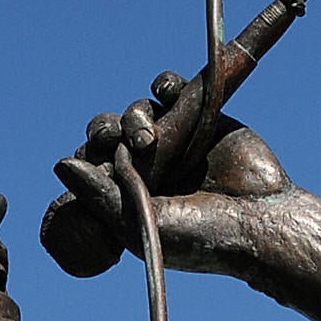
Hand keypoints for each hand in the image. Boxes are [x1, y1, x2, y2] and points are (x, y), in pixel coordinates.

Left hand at [49, 69, 294, 274]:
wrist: (261, 222)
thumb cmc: (199, 235)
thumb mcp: (140, 222)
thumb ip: (99, 195)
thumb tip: (60, 163)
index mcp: (126, 194)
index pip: (90, 163)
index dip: (87, 155)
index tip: (98, 161)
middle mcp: (146, 166)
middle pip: (107, 132)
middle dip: (104, 131)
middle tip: (114, 140)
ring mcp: (173, 140)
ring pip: (134, 111)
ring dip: (133, 116)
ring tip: (148, 137)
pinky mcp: (200, 116)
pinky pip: (169, 89)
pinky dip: (163, 85)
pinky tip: (165, 92)